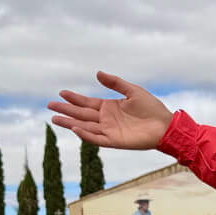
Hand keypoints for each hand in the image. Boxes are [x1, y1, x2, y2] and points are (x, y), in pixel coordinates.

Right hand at [49, 72, 173, 151]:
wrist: (165, 125)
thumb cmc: (152, 108)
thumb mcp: (132, 90)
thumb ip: (115, 83)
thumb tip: (97, 73)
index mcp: (109, 107)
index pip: (86, 103)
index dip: (74, 99)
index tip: (61, 93)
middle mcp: (106, 119)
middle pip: (81, 114)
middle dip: (66, 110)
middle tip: (50, 106)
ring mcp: (109, 131)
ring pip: (85, 127)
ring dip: (70, 123)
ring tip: (54, 119)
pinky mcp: (115, 141)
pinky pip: (97, 139)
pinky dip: (85, 135)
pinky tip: (75, 128)